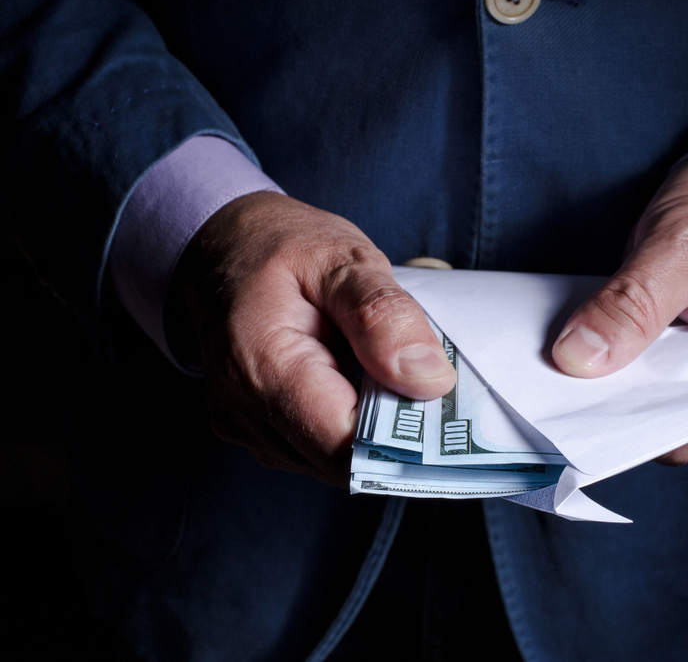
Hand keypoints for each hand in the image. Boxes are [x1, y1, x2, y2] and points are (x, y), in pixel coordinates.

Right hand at [176, 191, 455, 484]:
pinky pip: (317, 448)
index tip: (446, 411)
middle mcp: (245, 411)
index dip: (405, 439)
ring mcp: (247, 427)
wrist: (222, 247)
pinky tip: (360, 382)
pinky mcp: (257, 432)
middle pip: (343, 460)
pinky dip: (351, 423)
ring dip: (374, 430)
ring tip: (388, 373)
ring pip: (333, 461)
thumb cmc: (280, 246)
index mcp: (263, 365)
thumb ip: (383, 315)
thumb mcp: (340, 257)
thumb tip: (430, 379)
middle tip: (430, 383)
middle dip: (396, 434)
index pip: (347, 444)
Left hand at [552, 146, 687, 464]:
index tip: (576, 416)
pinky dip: (592, 343)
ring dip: (592, 373)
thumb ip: (636, 304)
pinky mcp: (658, 331)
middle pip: (651, 414)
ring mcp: (687, 355)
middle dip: (603, 403)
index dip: (631, 430)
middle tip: (549, 386)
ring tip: (547, 363)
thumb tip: (577, 359)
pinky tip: (560, 336)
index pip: (686, 432)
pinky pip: (619, 349)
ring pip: (629, 384)